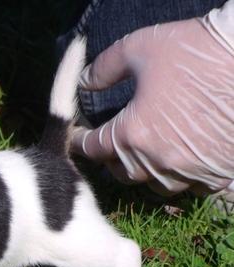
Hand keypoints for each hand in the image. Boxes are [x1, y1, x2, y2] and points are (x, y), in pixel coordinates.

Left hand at [72, 6, 233, 194]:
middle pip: (120, 172)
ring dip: (145, 171)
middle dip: (110, 158)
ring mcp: (189, 170)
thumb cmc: (195, 50)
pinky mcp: (217, 172)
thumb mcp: (138, 49)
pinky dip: (181, 176)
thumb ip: (103, 69)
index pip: (92, 148)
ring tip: (143, 156)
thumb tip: (84, 82)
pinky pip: (191, 187)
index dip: (80, 140)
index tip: (78, 135)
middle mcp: (157, 160)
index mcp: (131, 134)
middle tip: (109, 145)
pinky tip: (179, 161)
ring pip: (155, 184)